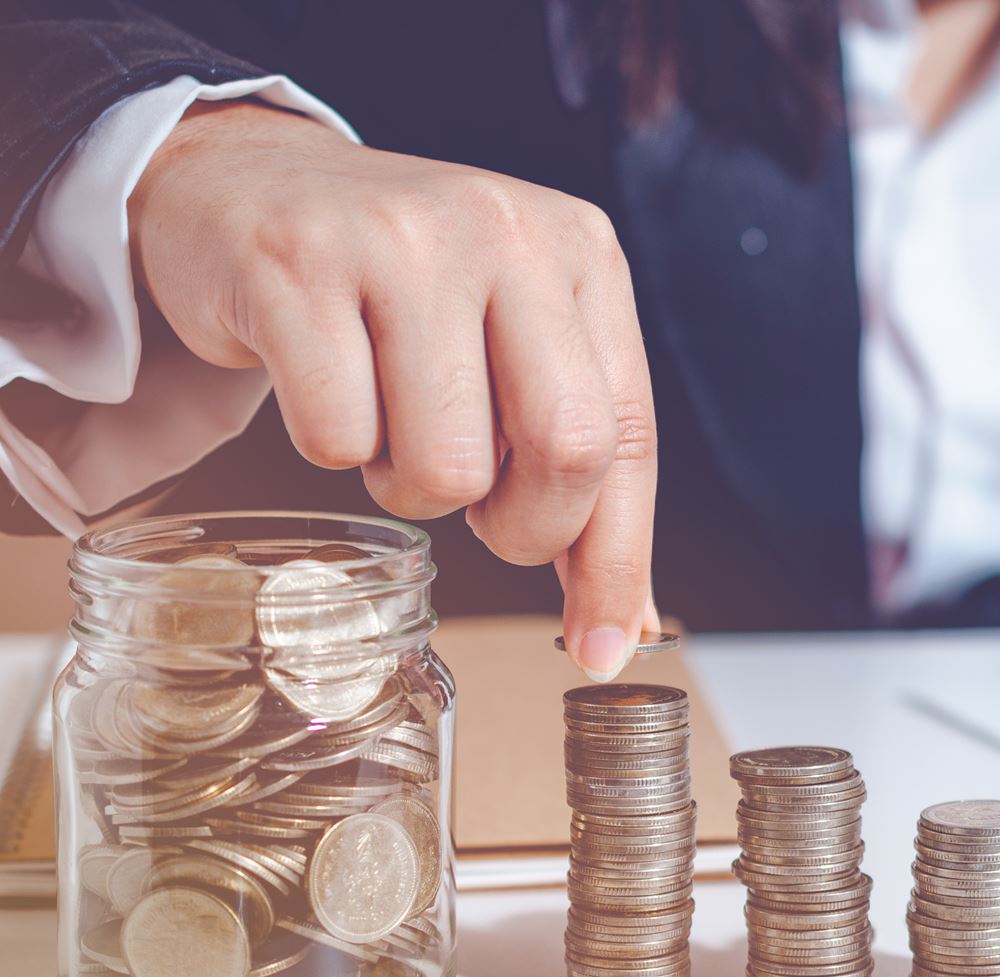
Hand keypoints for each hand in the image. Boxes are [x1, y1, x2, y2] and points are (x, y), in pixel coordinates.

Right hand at [129, 101, 657, 679]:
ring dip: (413, 486)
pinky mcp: (297, 266)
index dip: (618, 558)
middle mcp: (507, 231)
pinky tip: (326, 386)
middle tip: (480, 513)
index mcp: (581, 253)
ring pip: (448, 465)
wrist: (247, 185)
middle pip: (568, 450)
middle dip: (525, 528)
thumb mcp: (513, 347)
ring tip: (390, 421)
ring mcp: (402, 241)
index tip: (603, 647)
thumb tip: (620, 625)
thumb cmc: (398, 292)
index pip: (630, 436)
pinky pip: (338, 438)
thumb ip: (575, 468)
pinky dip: (332, 447)